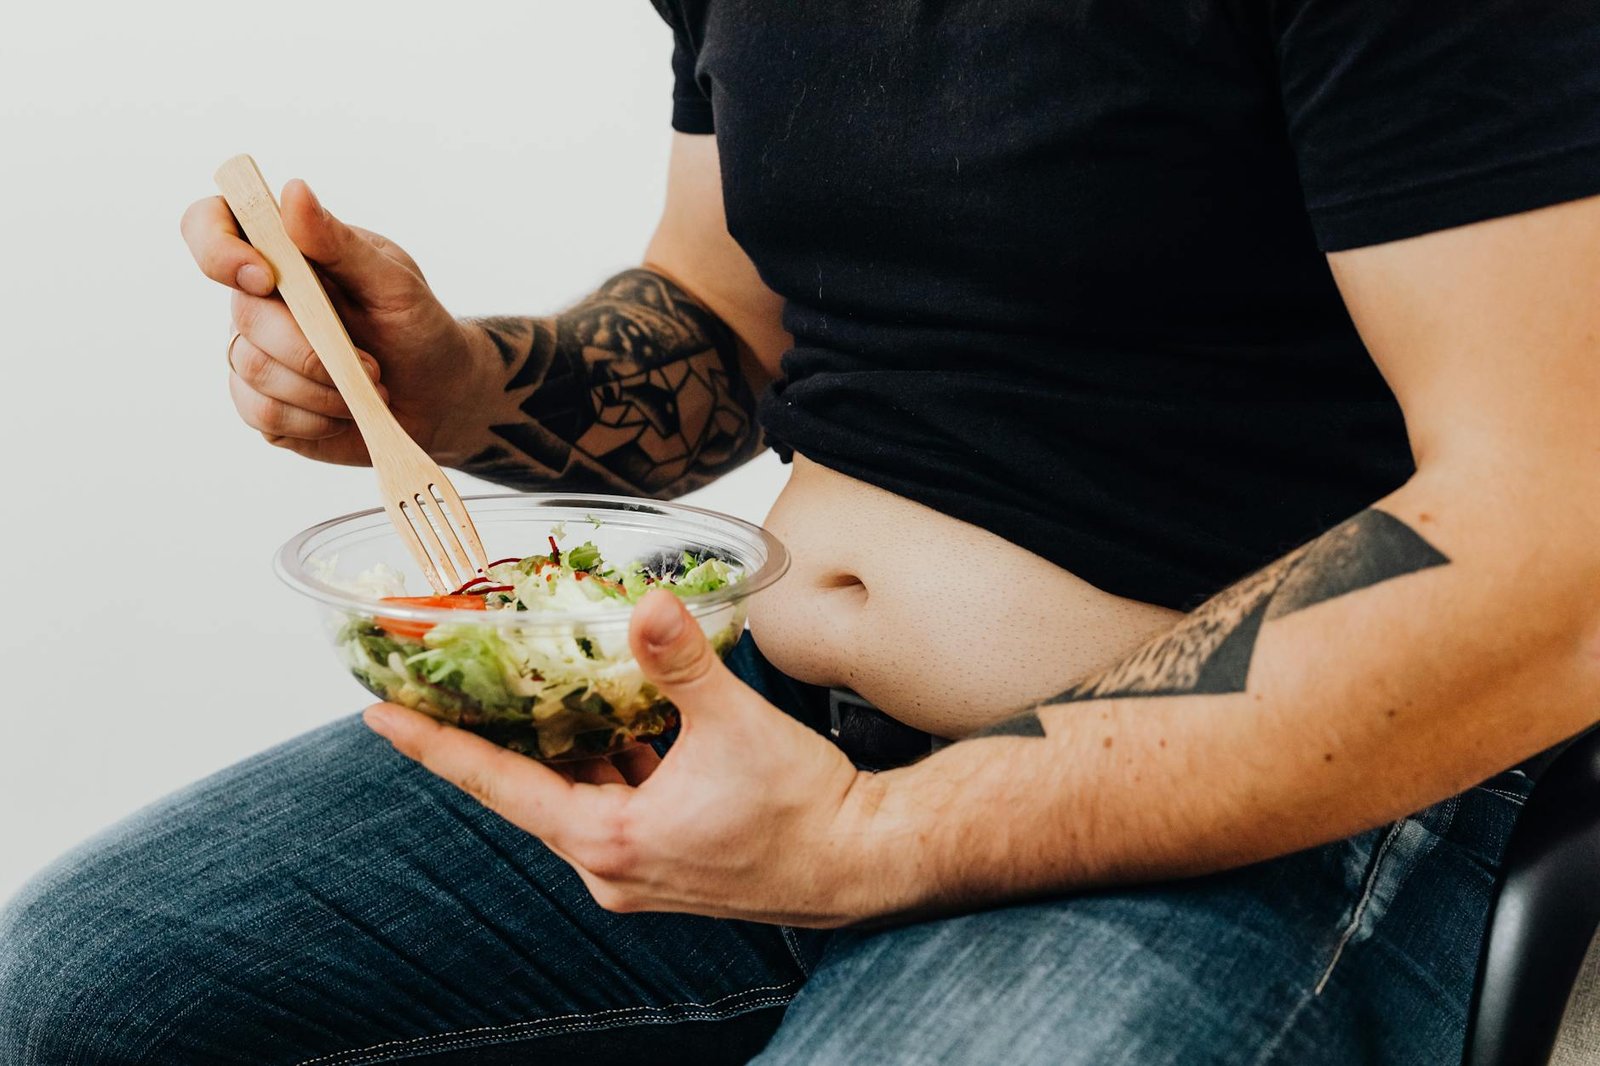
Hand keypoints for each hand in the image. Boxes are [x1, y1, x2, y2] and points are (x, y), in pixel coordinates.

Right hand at [181, 179, 494, 464]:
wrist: (440, 395)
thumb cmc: (418, 327)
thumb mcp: (394, 282)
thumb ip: (341, 243)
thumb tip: (293, 191)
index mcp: (284, 252)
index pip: (210, 226)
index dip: (218, 248)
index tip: (266, 278)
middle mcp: (258, 299)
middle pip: (244, 315)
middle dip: (311, 348)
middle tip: (372, 364)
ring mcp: (255, 351)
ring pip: (252, 369)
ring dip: (321, 388)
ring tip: (372, 387)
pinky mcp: (263, 403)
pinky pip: (261, 412)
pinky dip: (313, 419)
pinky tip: (345, 413)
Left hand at [364, 590, 891, 926]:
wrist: (862, 861)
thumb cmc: (803, 811)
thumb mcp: (735, 726)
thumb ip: (682, 662)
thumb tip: (645, 605)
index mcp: (610, 840)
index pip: (499, 785)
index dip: (436, 747)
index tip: (381, 716)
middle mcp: (612, 865)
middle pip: (533, 790)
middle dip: (499, 735)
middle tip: (455, 685)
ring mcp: (639, 867)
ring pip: (579, 795)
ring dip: (563, 747)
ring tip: (535, 689)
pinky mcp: (668, 858)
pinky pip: (617, 804)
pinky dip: (608, 763)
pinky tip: (619, 720)